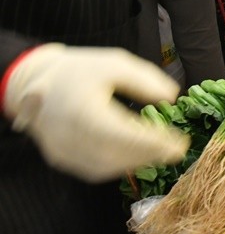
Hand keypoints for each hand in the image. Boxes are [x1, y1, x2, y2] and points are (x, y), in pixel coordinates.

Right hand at [3, 44, 188, 181]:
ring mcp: (62, 152)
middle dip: (151, 155)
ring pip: (106, 168)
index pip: (125, 136)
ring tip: (161, 153)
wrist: (35, 81)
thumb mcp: (116, 63)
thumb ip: (144, 80)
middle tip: (176, 151)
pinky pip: (93, 170)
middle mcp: (70, 137)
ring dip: (137, 163)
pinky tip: (137, 157)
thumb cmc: (80, 70)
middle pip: (117, 156)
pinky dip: (118, 166)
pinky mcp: (60, 159)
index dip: (155, 143)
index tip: (180, 143)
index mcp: (84, 112)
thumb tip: (170, 97)